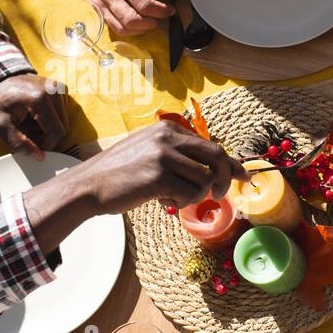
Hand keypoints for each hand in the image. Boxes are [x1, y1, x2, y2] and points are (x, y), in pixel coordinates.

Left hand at [0, 74, 68, 158]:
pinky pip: (63, 111)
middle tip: (31, 134)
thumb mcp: (0, 125)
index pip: (57, 131)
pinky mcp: (60, 88)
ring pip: (65, 120)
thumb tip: (39, 157)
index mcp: (39, 99)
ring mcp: (58, 88)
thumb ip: (18, 142)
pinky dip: (53, 117)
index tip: (36, 146)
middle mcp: (53, 91)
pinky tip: (38, 114)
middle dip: (49, 135)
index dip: (48, 144)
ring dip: (51, 126)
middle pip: (63, 127)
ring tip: (32, 122)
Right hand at [78, 120, 247, 212]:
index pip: (210, 144)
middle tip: (219, 195)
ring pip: (205, 179)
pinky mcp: (159, 175)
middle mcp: (167, 138)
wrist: (88, 187)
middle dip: (225, 178)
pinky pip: (191, 194)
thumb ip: (178, 156)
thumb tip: (215, 170)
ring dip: (196, 195)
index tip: (244, 175)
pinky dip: (183, 203)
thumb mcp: (149, 153)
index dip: (230, 162)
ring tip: (174, 198)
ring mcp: (164, 155)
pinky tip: (164, 202)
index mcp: (167, 130)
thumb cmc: (120, 175)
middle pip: (217, 156)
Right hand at [87, 0, 172, 35]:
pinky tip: (138, 25)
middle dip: (150, 23)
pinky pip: (114, 28)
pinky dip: (129, 31)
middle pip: (132, 20)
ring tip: (150, 22)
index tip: (169, 10)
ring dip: (140, 29)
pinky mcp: (97, 9)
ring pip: (123, 28)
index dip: (160, 11)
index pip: (143, 4)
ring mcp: (101, 3)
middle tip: (159, 18)